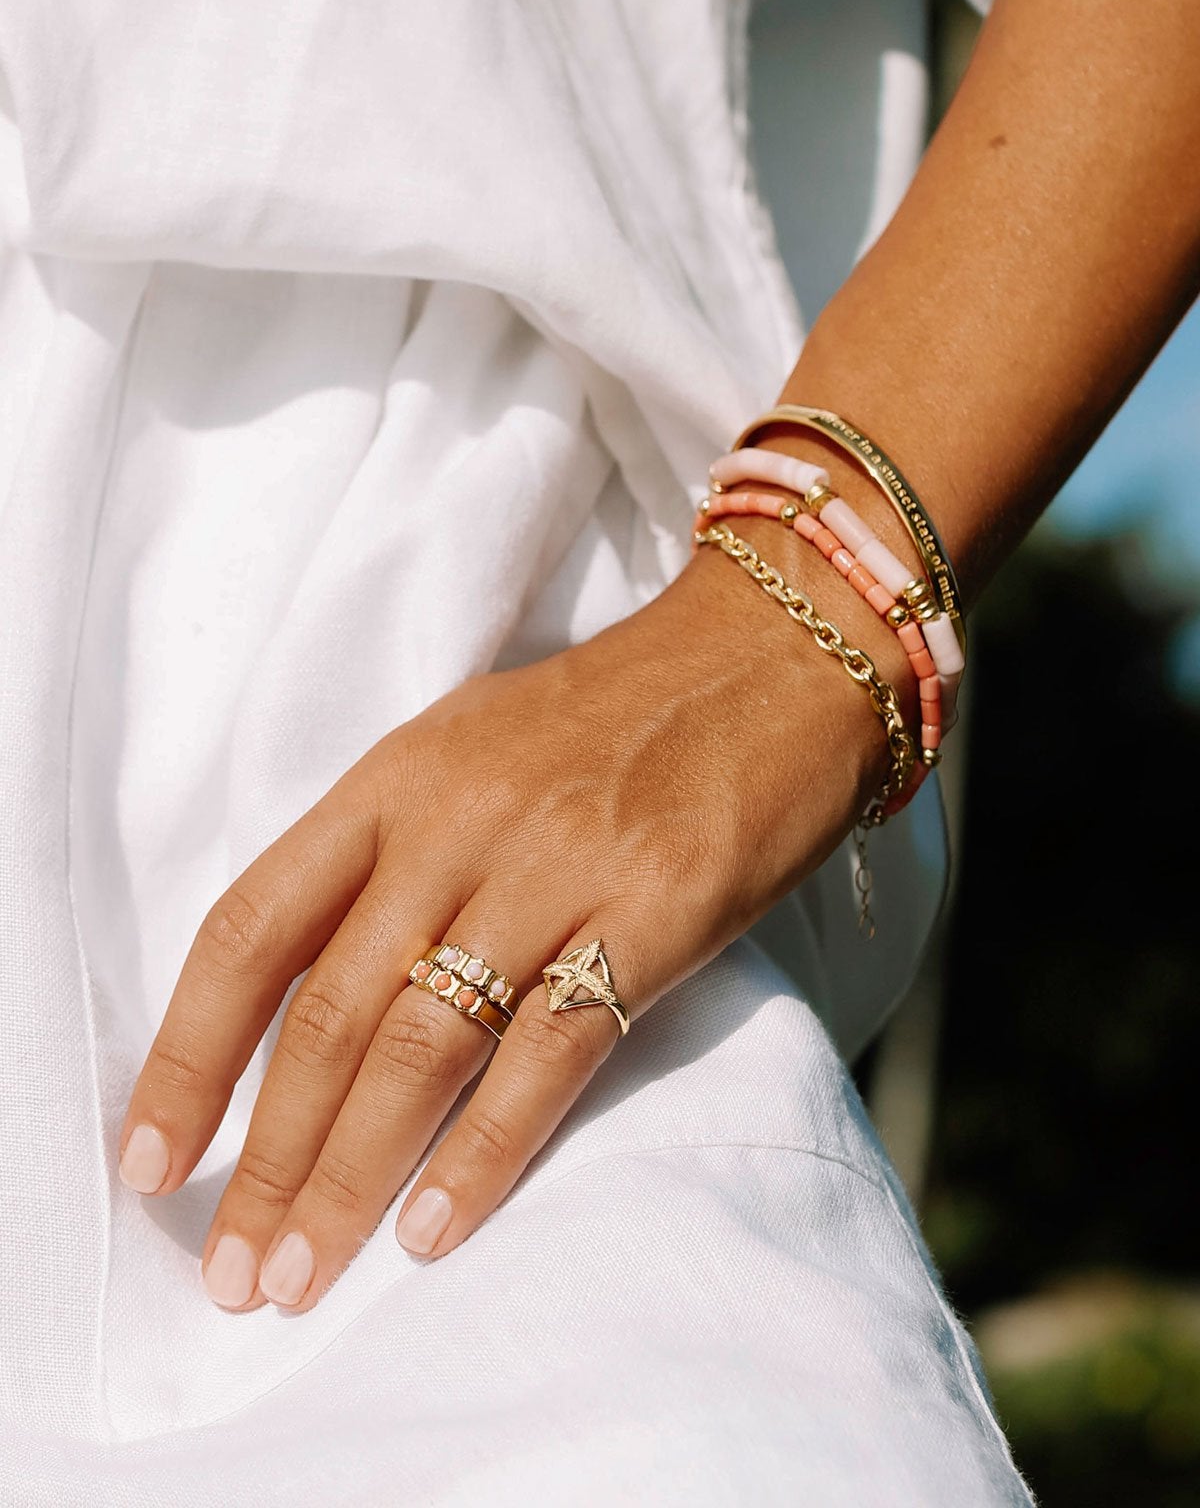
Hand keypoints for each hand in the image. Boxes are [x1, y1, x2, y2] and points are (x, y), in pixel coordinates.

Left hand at [119, 541, 895, 1311]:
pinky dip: (484, 1155)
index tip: (150, 1160)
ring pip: (420, 1046)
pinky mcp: (655, 910)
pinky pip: (547, 1053)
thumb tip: (304, 995)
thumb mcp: (470, 747)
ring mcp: (557, 866)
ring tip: (300, 1277)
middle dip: (267, 1158)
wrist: (772, 656)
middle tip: (231, 1272)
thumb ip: (387, 851)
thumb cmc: (614, 714)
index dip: (188, 1054)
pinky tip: (434, 1231)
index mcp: (394, 776)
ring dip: (349, 1179)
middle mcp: (457, 821)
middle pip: (328, 1012)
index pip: (252, 927)